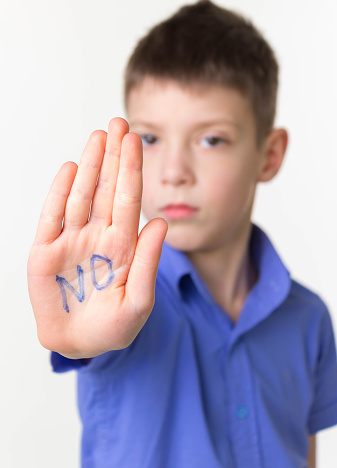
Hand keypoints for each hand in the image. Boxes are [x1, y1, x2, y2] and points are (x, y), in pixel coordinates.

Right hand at [27, 118, 167, 358]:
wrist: (80, 345)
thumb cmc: (113, 326)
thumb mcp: (138, 300)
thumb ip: (148, 262)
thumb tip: (160, 222)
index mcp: (123, 244)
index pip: (128, 199)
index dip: (132, 169)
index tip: (135, 140)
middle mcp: (98, 235)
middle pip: (106, 188)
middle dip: (113, 157)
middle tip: (118, 123)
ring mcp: (71, 240)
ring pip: (81, 195)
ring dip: (89, 166)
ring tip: (98, 137)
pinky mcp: (45, 252)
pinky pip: (52, 216)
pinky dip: (60, 192)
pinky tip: (72, 169)